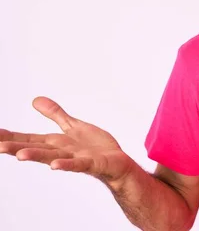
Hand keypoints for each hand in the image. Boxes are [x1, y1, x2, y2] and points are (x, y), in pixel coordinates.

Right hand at [0, 96, 133, 182]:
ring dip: (36, 156)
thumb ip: (55, 115)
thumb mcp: (73, 126)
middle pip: (36, 148)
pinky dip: (65, 165)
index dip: (12, 137)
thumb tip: (35, 100)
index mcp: (57, 142)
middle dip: (17, 147)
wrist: (118, 163)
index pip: (29, 138)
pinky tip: (54, 166)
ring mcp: (75, 158)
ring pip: (52, 156)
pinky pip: (77, 164)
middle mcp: (62, 151)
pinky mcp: (91, 163)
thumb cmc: (96, 147)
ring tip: (19, 156)